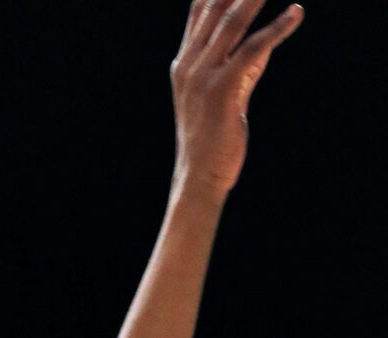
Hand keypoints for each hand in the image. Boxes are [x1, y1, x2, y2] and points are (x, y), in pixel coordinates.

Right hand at [171, 0, 303, 198]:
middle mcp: (189, 65)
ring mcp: (202, 76)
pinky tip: (296, 14)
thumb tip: (268, 39)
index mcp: (184, 63)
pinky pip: (253, 48)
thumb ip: (242, 64)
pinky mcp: (222, 90)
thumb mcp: (223, 94)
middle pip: (217, 8)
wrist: (198, 176)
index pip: (201, 10)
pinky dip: (277, 28)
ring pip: (233, 21)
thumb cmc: (212, 139)